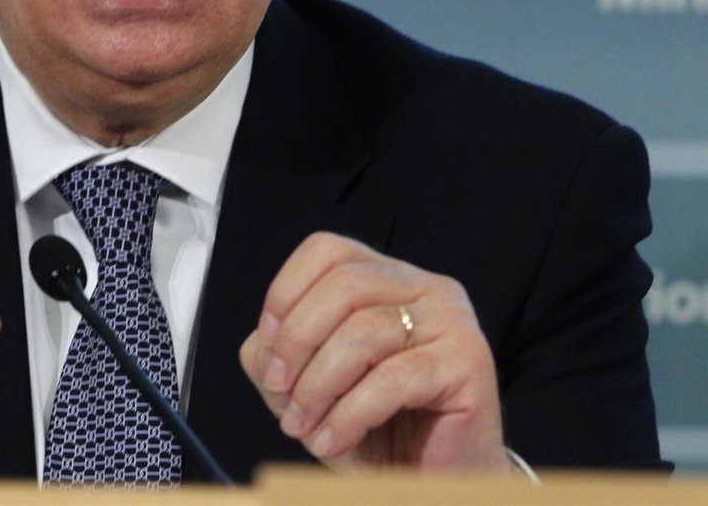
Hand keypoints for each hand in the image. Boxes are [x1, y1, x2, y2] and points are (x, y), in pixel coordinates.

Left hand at [239, 232, 508, 471]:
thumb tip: (263, 345)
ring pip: (365, 332)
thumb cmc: (375, 429)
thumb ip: (278, 353)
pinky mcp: (468, 361)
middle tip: (279, 391)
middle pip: (344, 284)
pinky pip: (393, 379)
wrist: (434, 481)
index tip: (268, 344)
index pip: (327, 250)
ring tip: (302, 425)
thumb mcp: (310, 384)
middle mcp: (424, 286)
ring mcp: (452, 320)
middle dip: (298, 341)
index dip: (287, 292)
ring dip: (319, 385)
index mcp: (386, 277)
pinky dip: (349, 414)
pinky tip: (332, 440)